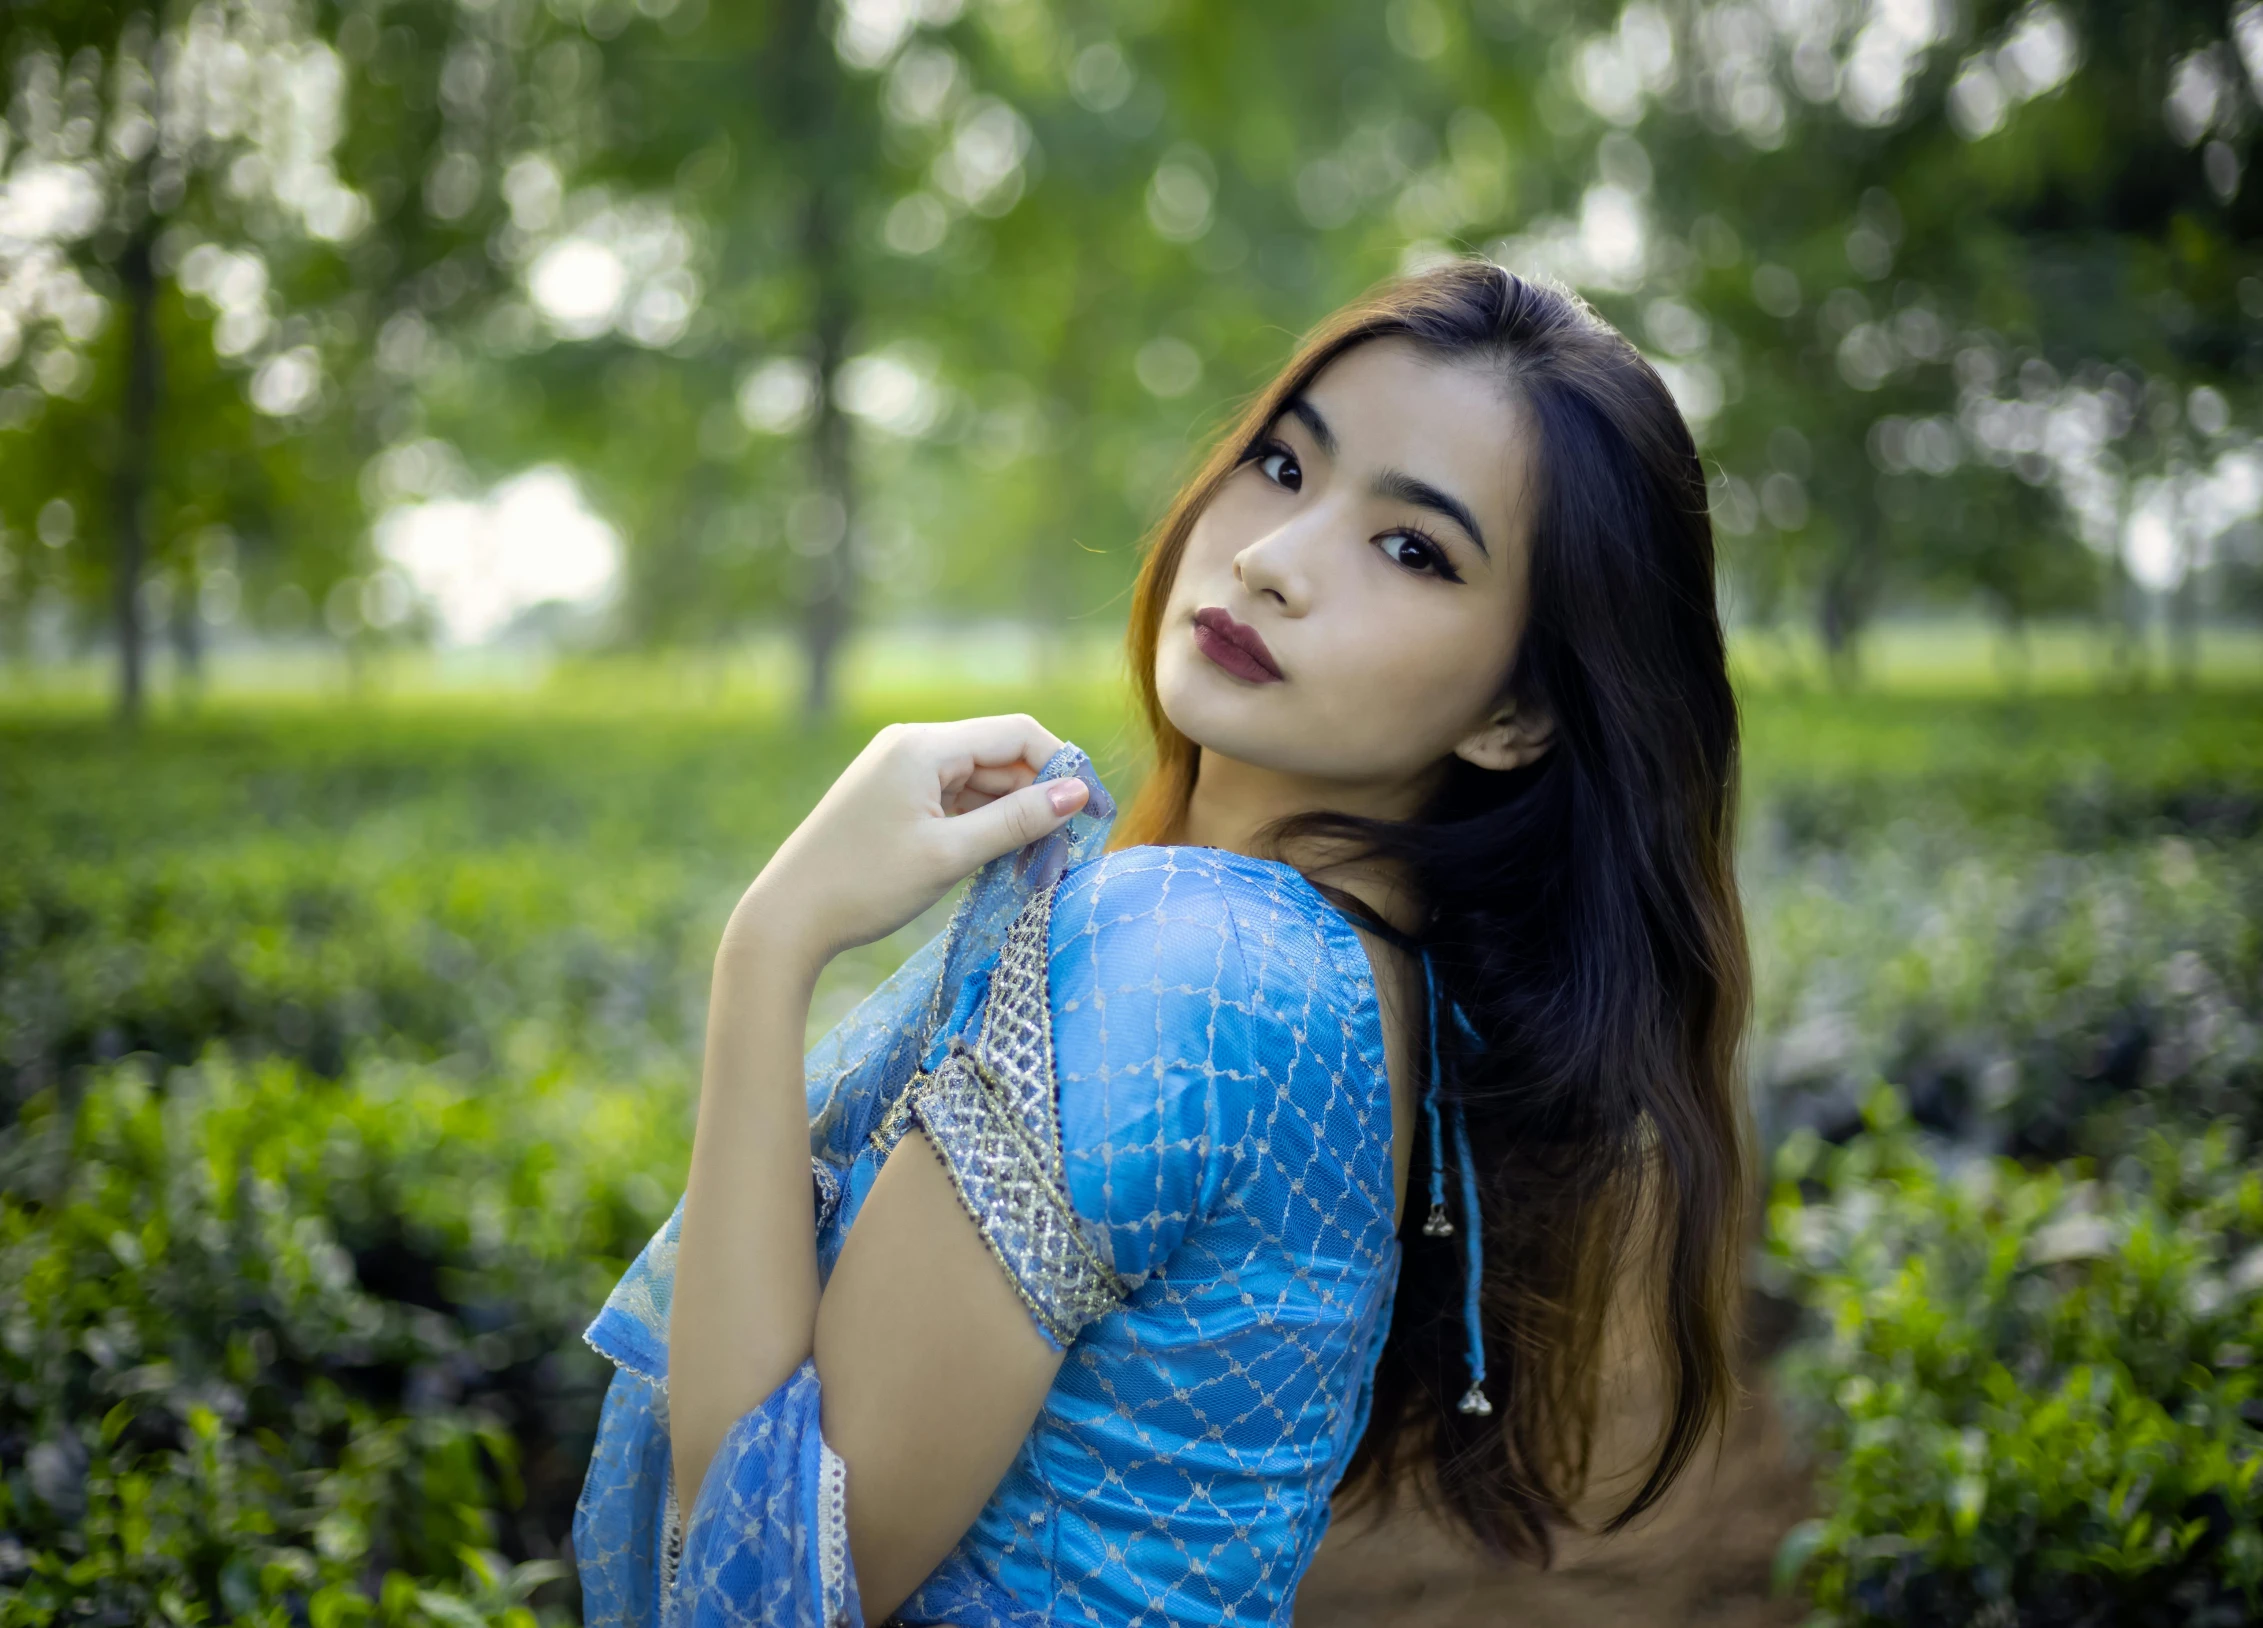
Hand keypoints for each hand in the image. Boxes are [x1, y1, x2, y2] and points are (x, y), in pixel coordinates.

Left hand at [724, 715, 1089, 978]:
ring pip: (981, 783)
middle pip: (1001, 758)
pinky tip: (998, 863)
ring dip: (1012, 819)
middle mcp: (912, 745)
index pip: (1017, 734)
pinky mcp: (895, 798)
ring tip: (1034, 868)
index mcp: (923, 745)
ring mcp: (901, 770)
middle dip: (1038, 800)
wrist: (786, 919)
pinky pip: (955, 801)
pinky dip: (981, 827)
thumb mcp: (949, 855)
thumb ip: (1016, 821)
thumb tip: (1078, 793)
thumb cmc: (864, 885)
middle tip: (1065, 855)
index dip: (1064, 767)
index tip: (1094, 812)